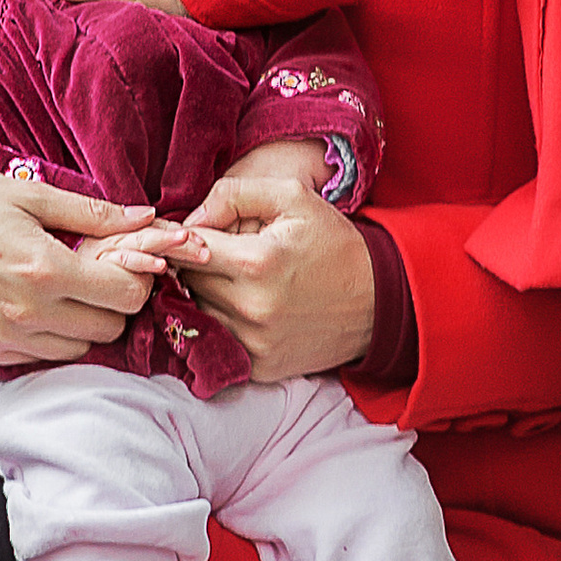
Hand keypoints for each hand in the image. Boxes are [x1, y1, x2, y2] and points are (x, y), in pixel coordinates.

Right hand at [0, 147, 159, 370]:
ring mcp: (1, 339)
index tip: (124, 258)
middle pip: (109, 330)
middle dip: (113, 301)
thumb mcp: (28, 192)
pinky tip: (33, 303)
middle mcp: (25, 314)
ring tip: (62, 285)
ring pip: (77, 350)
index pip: (126, 296)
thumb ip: (92, 213)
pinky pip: (38, 357)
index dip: (137, 276)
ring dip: (82, 321)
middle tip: (95, 270)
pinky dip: (48, 336)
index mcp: (43, 270)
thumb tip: (145, 218)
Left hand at [169, 158, 376, 384]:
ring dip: (205, 295)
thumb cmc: (333, 244)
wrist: (378, 301)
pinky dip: (222, 323)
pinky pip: (218, 341)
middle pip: (188, 281)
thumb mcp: (293, 198)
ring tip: (232, 279)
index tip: (189, 234)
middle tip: (216, 253)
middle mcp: (250, 308)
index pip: (187, 248)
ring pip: (198, 313)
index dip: (182, 238)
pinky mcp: (259, 367)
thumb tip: (191, 217)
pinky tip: (242, 307)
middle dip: (195, 264)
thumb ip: (234, 193)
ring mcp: (254, 342)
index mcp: (255, 262)